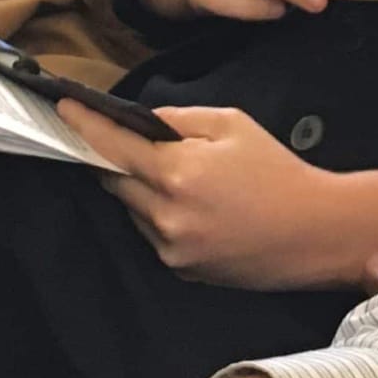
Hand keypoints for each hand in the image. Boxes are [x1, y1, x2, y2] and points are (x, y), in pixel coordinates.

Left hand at [62, 101, 351, 288]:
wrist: (314, 231)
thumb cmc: (278, 172)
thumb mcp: (233, 125)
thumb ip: (179, 119)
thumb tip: (142, 121)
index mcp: (178, 172)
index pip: (112, 146)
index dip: (84, 125)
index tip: (63, 108)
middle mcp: (166, 215)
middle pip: (114, 181)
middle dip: (119, 160)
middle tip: (140, 145)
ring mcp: (171, 248)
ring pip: (133, 210)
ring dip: (142, 190)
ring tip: (188, 181)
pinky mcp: (181, 270)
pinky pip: (153, 235)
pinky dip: (162, 217)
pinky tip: (200, 209)